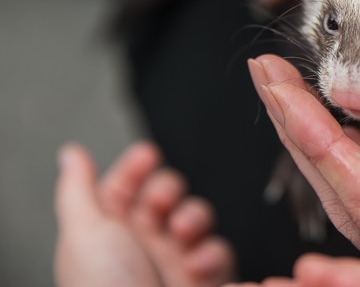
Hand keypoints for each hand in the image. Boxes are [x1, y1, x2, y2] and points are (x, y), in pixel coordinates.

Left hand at [54, 142, 233, 286]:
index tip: (146, 156)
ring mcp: (173, 262)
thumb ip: (79, 189)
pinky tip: (196, 263)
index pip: (123, 187)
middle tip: (160, 204)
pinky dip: (212, 253)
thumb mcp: (84, 234)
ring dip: (193, 217)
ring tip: (181, 233)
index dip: (135, 168)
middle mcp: (140, 247)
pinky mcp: (203, 279)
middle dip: (167, 189)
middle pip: (163, 195)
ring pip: (195, 218)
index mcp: (106, 234)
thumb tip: (72, 154)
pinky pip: (218, 251)